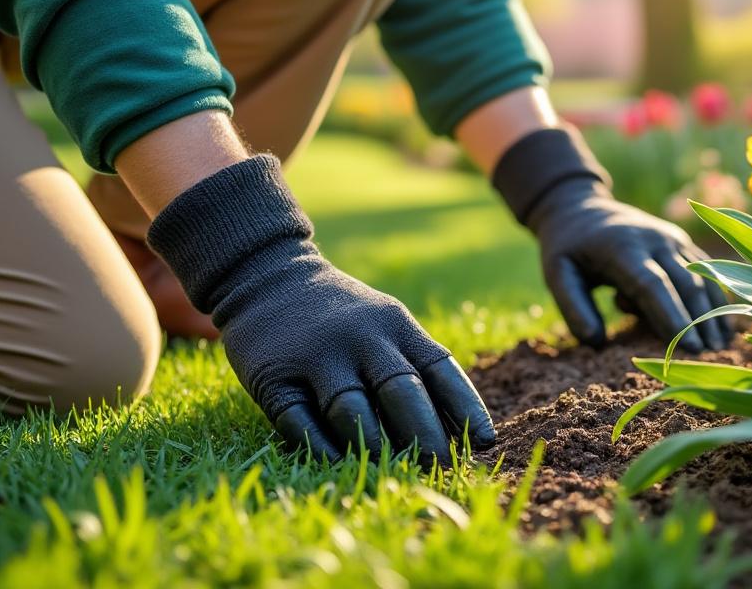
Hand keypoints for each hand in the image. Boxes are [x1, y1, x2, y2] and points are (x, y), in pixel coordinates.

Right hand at [147, 155, 493, 462]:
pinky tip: (341, 465)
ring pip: (352, 410)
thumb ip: (418, 369)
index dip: (465, 408)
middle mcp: (361, 338)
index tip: (484, 443)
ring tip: (394, 474)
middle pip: (400, 392)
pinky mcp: (274, 377)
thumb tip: (460, 432)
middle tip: (441, 469)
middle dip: (424, 436)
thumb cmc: (343, 317)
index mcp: (397, 326)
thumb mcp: (386, 325)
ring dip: (375, 447)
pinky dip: (323, 448)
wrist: (267, 277)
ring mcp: (316, 357)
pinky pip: (300, 421)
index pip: (439, 369)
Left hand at [490, 127, 730, 352]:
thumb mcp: (557, 274)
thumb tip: (596, 342)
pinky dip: (716, 297)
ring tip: (721, 347)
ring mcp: (671, 238)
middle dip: (699, 320)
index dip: (673, 316)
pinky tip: (724, 326)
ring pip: (702, 275)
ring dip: (714, 311)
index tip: (689, 349)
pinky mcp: (681, 242)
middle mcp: (654, 239)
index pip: (653, 284)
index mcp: (622, 247)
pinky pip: (706, 269)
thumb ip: (573, 307)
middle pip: (685, 282)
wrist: (580, 207)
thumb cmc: (568, 248)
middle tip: (710, 357)